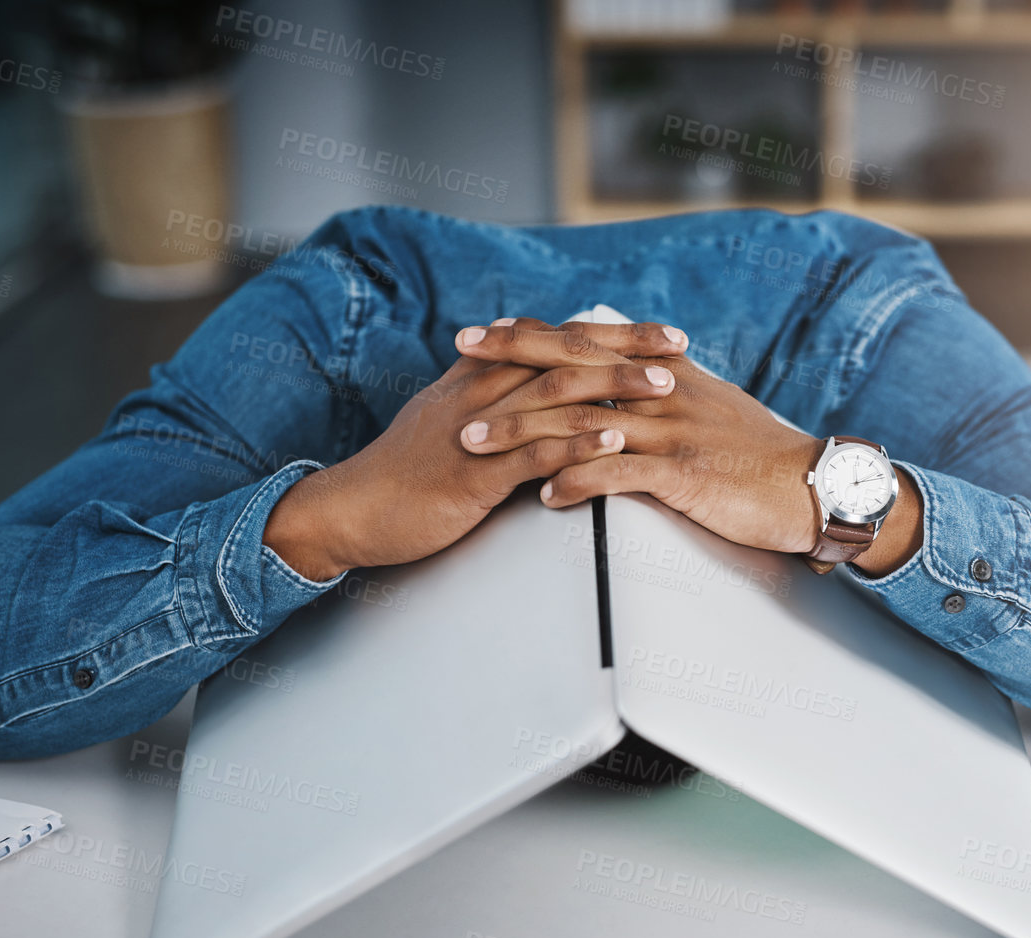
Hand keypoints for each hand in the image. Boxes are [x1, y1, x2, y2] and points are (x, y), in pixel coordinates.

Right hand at [262, 319, 687, 579]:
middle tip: (679, 346)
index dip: (612, 333)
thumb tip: (525, 364)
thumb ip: (488, 388)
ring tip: (664, 386)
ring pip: (556, 395)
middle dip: (627, 348)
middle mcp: (482, 391)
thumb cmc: (405, 472)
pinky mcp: (474, 473)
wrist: (351, 510)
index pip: (557, 340)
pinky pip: (533, 452)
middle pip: (565, 355)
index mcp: (481, 376)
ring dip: (614, 387)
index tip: (660, 333)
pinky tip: (616, 440)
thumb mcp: (447, 416)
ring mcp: (479, 430)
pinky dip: (577, 443)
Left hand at [457, 318, 923, 575]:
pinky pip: (620, 474)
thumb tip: (624, 372)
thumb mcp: (713, 404)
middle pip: (575, 366)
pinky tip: (542, 495)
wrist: (817, 484)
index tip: (485, 330)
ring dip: (524, 432)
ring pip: (585, 422)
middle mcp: (664, 392)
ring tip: (476, 443)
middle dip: (512, 360)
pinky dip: (577, 481)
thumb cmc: (760, 454)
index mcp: (666, 373)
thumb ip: (665, 386)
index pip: (589, 341)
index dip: (534, 334)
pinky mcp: (686, 476)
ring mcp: (674, 432)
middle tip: (459, 353)